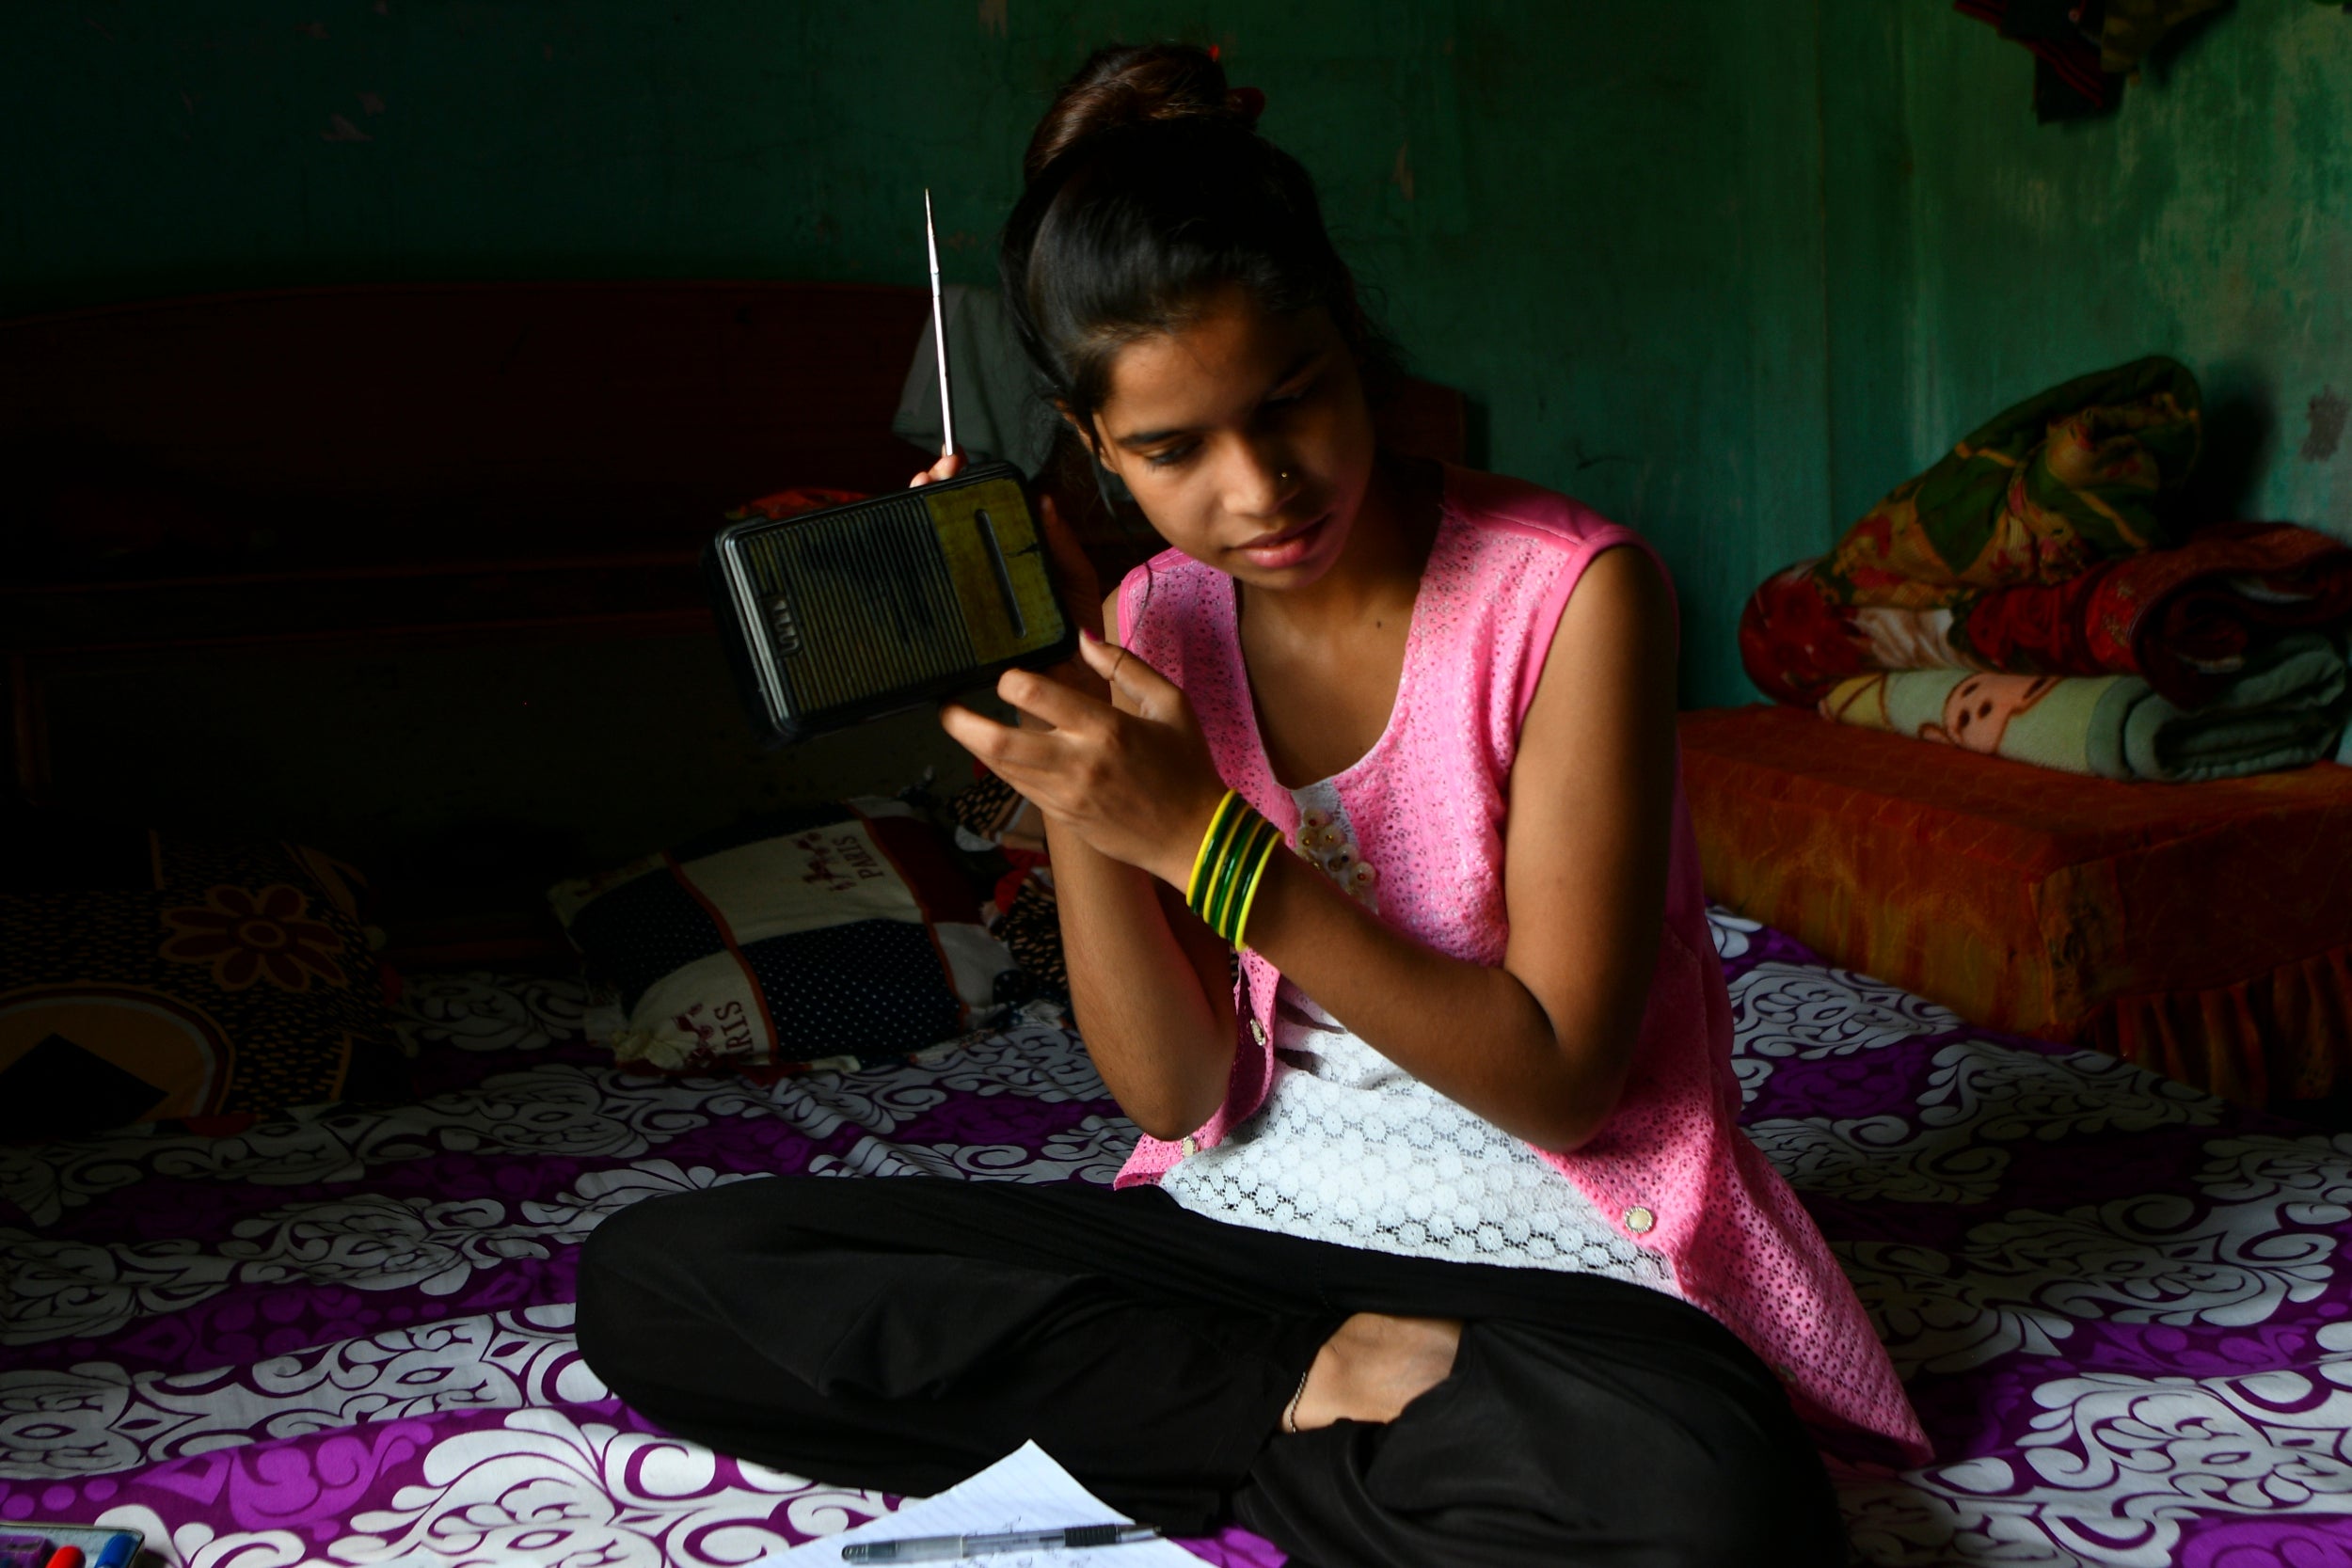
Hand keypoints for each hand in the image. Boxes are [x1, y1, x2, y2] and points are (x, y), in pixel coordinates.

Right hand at [912, 449, 1103, 689]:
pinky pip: (927, 600)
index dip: (965, 488)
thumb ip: (1063, 547)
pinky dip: (916, 570)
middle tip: (937, 473)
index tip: (958, 464)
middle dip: (935, 492)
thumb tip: (1045, 502)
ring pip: (931, 555)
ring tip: (923, 491)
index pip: (979, 518)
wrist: (1067, 692)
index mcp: (1008, 563)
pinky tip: (916, 545)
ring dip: (921, 516)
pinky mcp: (952, 630)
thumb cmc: (1075, 643)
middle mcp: (980, 578)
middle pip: (946, 528)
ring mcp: (962, 603)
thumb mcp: (1074, 584)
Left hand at [940, 632, 1226, 887]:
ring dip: (977, 746)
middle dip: (963, 724)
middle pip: (1000, 744)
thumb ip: (1125, 667)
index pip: (1036, 696)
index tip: (1006, 675)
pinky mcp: (1062, 818)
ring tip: (962, 725)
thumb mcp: (1172, 704)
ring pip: (1003, 769)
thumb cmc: (1188, 766)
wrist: (1195, 838)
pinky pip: (1022, 788)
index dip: (1010, 680)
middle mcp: (1078, 764)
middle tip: (947, 707)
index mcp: (1106, 729)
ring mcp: (1066, 796)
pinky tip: (1001, 753)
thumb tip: (1081, 639)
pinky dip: (1007, 767)